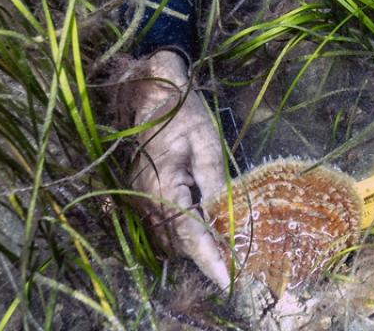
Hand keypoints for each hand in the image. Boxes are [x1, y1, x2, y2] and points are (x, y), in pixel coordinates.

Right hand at [120, 50, 229, 287]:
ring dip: (192, 243)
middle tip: (233, 261)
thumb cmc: (183, 113)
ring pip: (168, 236)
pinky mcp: (141, 193)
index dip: (208, 258)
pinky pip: (162, 222)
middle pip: (177, 241)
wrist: (152, 93)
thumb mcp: (207, 142)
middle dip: (204, 253)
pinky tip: (203, 223)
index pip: (188, 233)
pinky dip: (182, 229)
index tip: (226, 279)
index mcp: (163, 187)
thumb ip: (213, 182)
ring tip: (221, 245)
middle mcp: (146, 199)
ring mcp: (140, 197)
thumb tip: (224, 217)